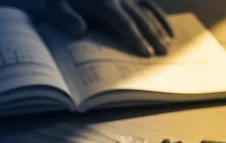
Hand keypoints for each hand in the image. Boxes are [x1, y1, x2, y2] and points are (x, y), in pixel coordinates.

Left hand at [46, 0, 173, 56]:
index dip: (136, 38)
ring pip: (148, 10)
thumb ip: (66, 18)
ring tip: (168, 44)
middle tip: (163, 54)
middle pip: (140, 18)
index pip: (124, 23)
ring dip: (160, 27)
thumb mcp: (56, 7)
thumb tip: (80, 31)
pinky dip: (160, 16)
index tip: (147, 53)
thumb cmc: (61, 0)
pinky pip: (149, 4)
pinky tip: (168, 29)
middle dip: (153, 36)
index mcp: (104, 2)